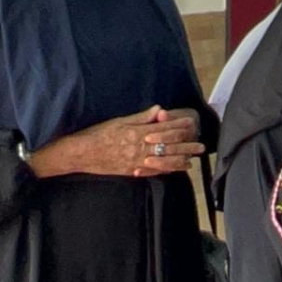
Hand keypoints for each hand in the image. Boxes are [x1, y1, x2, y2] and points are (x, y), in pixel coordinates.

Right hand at [30, 105, 204, 178]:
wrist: (80, 153)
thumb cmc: (98, 134)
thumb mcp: (119, 121)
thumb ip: (141, 117)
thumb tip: (159, 110)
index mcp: (138, 132)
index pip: (165, 129)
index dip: (180, 127)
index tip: (193, 126)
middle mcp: (140, 147)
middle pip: (168, 146)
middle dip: (186, 146)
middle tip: (201, 147)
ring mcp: (136, 160)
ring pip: (163, 161)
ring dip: (179, 160)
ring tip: (191, 160)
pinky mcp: (131, 170)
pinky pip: (152, 171)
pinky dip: (164, 170)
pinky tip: (174, 170)